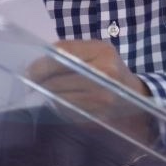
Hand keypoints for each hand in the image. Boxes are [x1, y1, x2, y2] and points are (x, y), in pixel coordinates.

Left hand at [27, 39, 154, 142]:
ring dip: (50, 94)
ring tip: (47, 90)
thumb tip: (38, 62)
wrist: (135, 92)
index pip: (63, 55)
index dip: (42, 64)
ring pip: (62, 96)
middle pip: (59, 79)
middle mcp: (105, 73)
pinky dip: (61, 106)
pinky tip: (62, 100)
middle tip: (33, 81)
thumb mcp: (95, 51)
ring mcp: (103, 96)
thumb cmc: (109, 67)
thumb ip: (70, 51)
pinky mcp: (100, 114)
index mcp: (102, 51)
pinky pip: (69, 110)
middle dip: (42, 81)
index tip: (30, 69)